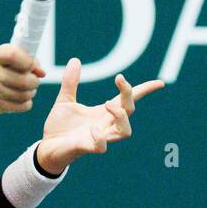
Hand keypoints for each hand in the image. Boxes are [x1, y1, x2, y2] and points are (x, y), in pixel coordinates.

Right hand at [0, 45, 44, 121]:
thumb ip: (19, 61)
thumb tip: (41, 71)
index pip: (14, 54)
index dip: (30, 62)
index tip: (33, 68)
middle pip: (24, 78)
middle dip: (34, 82)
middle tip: (32, 83)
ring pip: (24, 93)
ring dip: (30, 93)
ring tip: (27, 92)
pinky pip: (20, 105)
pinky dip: (26, 104)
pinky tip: (22, 101)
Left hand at [35, 58, 163, 173]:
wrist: (46, 147)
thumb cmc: (61, 126)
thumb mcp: (65, 100)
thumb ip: (71, 82)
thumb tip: (75, 59)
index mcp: (104, 112)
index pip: (129, 100)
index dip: (145, 91)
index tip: (160, 83)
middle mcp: (106, 124)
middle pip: (129, 110)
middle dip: (128, 94)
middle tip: (119, 79)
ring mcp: (99, 137)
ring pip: (125, 131)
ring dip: (121, 115)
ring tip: (108, 104)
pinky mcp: (88, 148)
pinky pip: (102, 147)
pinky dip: (100, 138)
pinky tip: (92, 128)